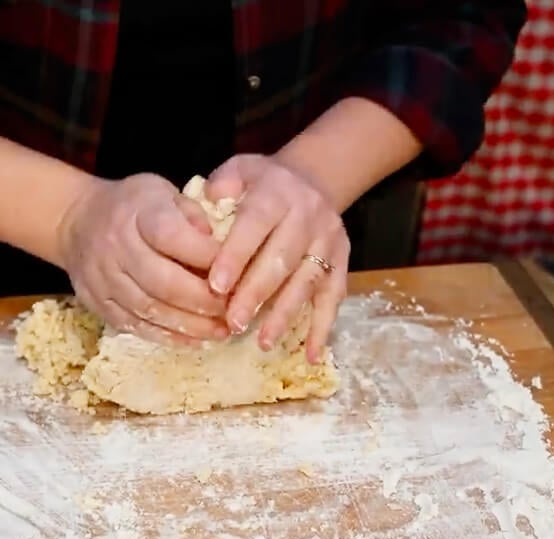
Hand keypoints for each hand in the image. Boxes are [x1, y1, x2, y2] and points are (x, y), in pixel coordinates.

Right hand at [58, 173, 229, 344]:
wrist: (78, 221)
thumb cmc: (134, 206)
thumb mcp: (165, 192)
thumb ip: (194, 214)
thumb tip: (221, 245)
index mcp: (137, 212)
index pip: (172, 236)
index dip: (207, 256)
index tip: (238, 269)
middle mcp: (116, 245)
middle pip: (162, 281)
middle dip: (203, 300)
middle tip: (233, 310)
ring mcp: (103, 278)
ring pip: (150, 309)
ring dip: (190, 325)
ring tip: (222, 331)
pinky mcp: (98, 303)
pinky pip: (136, 326)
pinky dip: (169, 337)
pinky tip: (196, 340)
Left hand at [205, 154, 349, 361]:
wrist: (313, 180)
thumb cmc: (264, 183)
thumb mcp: (242, 169)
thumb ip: (224, 182)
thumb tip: (210, 200)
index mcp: (277, 193)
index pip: (256, 224)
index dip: (236, 255)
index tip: (216, 286)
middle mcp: (308, 217)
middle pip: (282, 259)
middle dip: (257, 294)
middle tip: (233, 322)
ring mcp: (329, 242)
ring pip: (307, 281)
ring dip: (285, 314)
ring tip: (263, 342)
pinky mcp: (342, 263)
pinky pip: (334, 298)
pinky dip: (322, 328)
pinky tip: (309, 355)